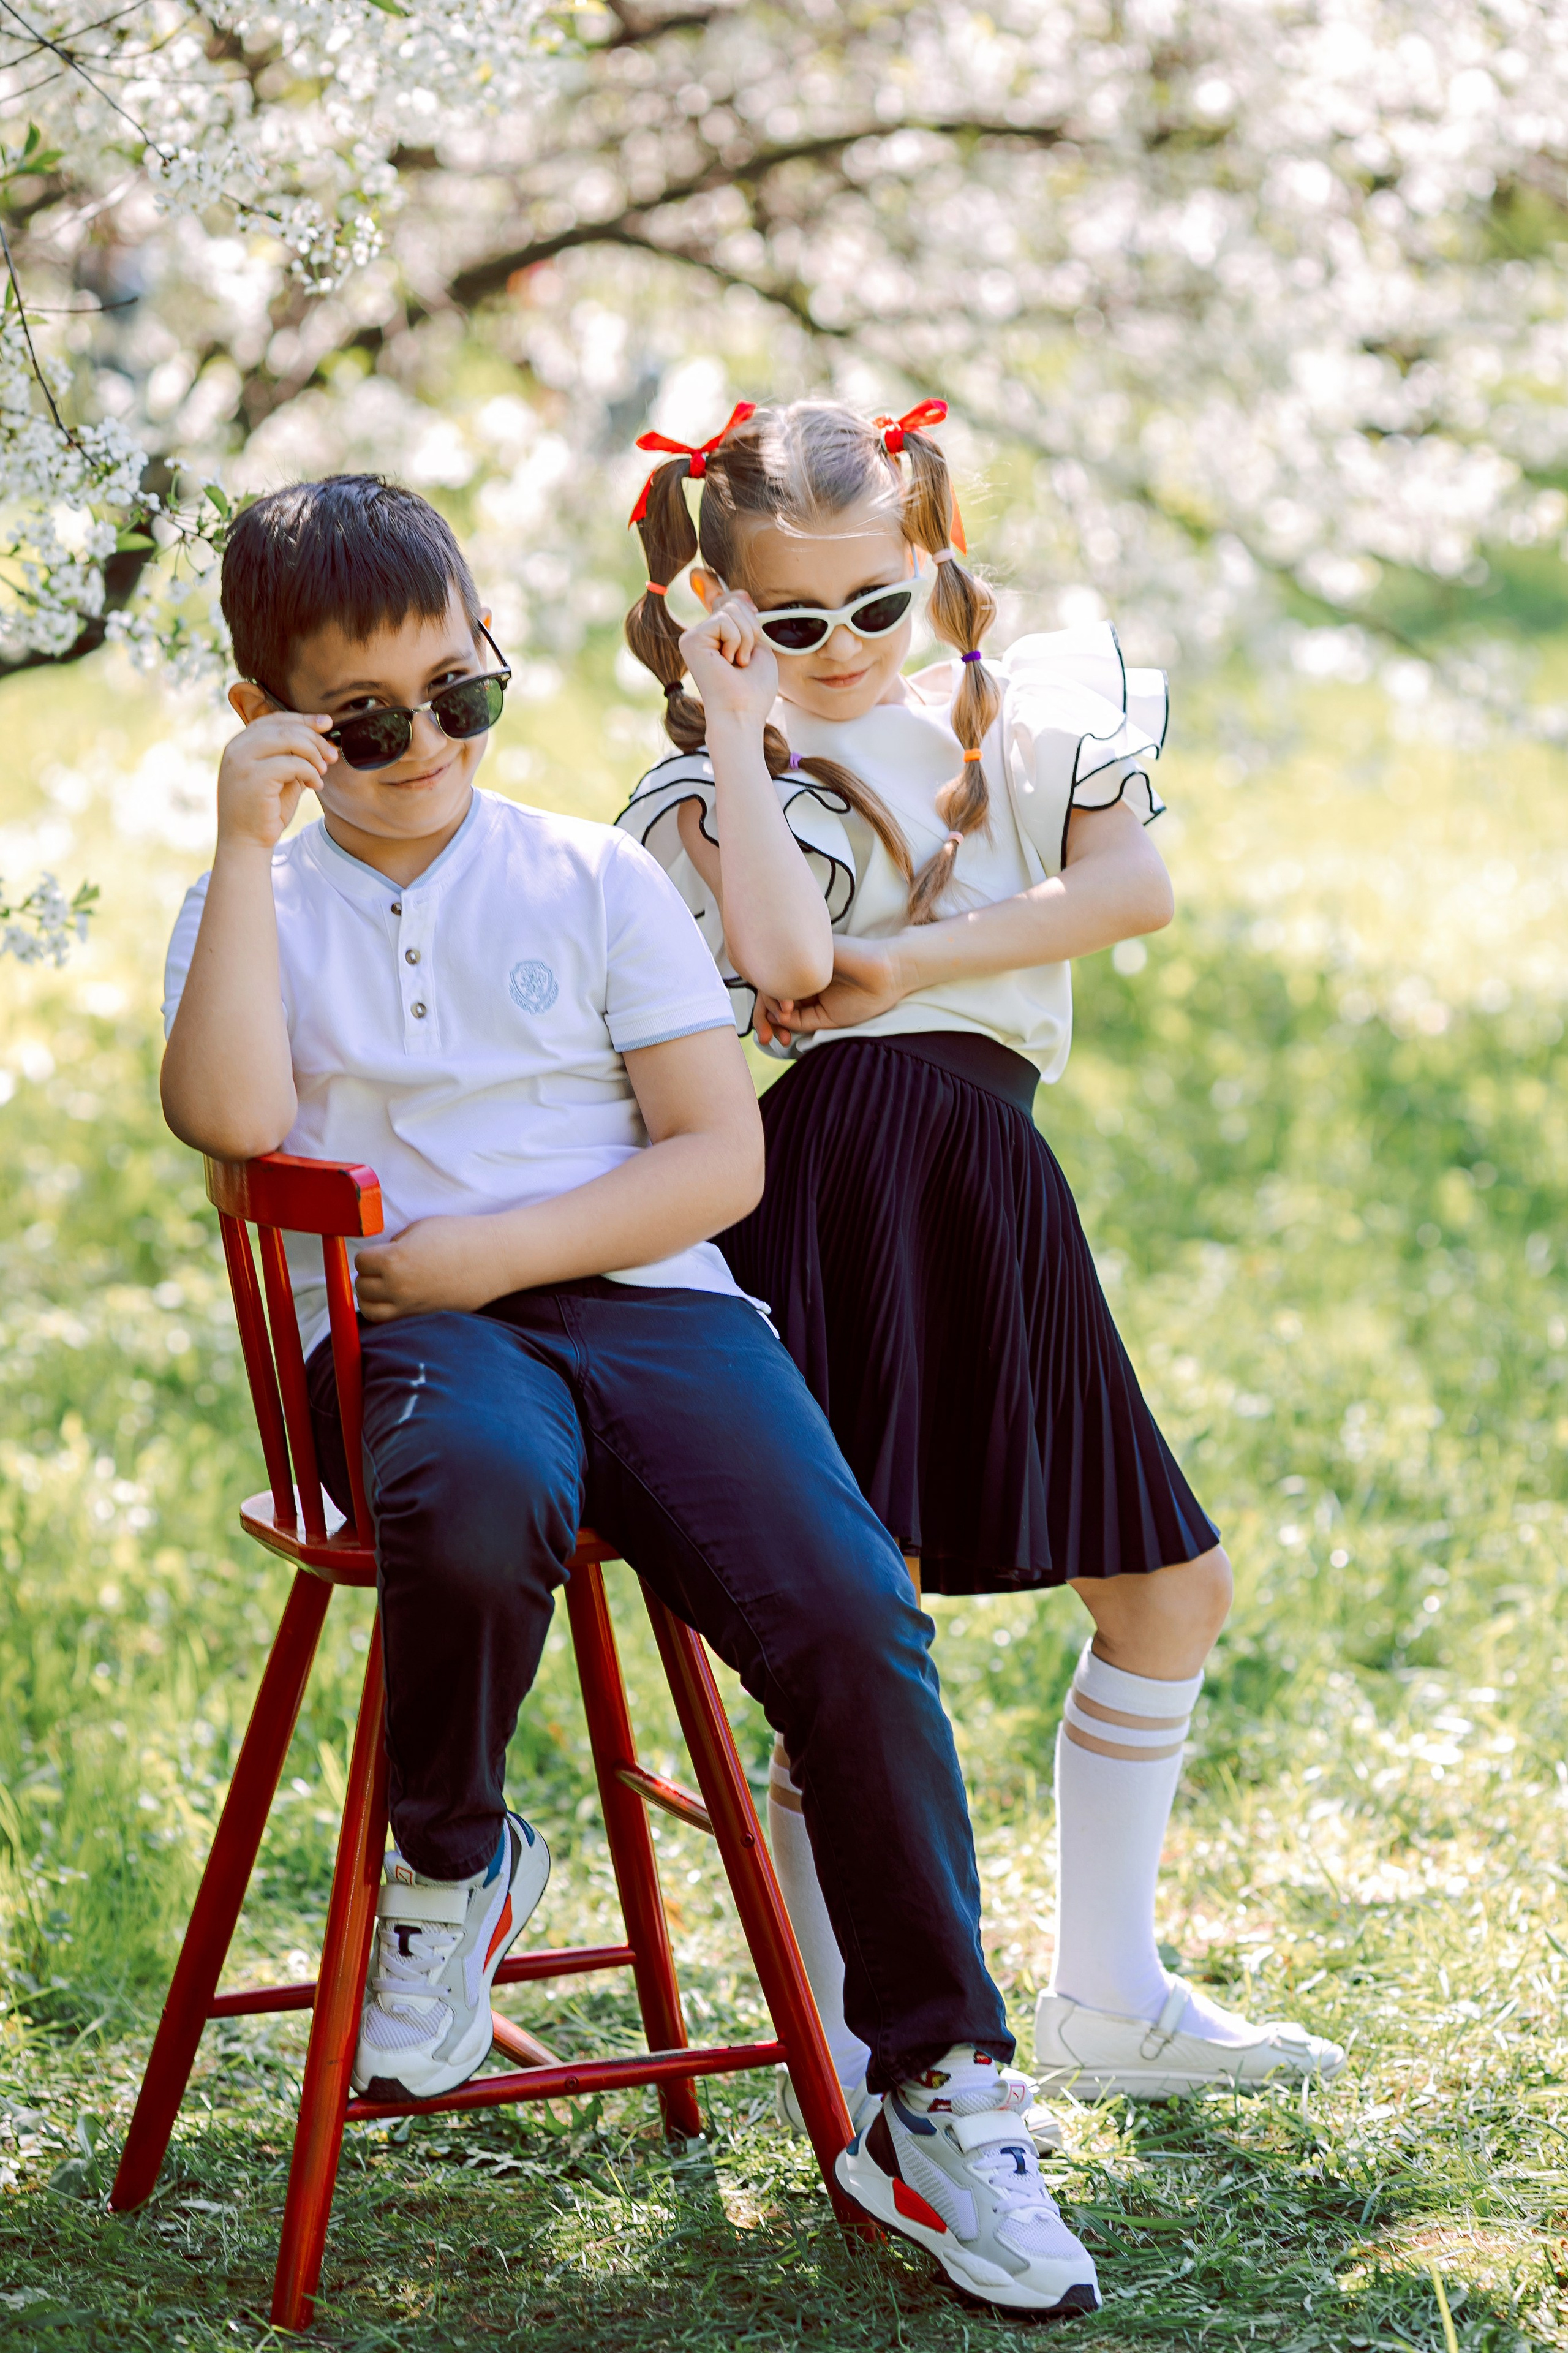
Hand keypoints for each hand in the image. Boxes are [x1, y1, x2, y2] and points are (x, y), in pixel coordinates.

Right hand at [216, 710, 336, 852]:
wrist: (245, 842)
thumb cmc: (264, 812)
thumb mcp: (281, 779)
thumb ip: (294, 758)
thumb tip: (324, 741)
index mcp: (240, 745)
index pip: (274, 720)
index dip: (302, 719)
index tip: (326, 723)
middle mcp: (237, 748)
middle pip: (283, 727)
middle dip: (314, 738)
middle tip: (332, 754)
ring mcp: (242, 761)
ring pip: (288, 739)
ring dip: (313, 753)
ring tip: (323, 770)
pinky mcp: (254, 777)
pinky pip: (292, 764)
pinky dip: (310, 772)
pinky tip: (316, 784)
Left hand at [355, 1214, 511, 1322]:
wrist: (495, 1258)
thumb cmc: (460, 1237)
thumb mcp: (420, 1230)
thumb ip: (395, 1245)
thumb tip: (381, 1259)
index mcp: (394, 1261)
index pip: (360, 1263)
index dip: (369, 1256)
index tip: (380, 1252)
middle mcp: (398, 1287)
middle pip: (362, 1289)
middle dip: (368, 1277)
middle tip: (381, 1269)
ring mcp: (412, 1306)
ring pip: (371, 1311)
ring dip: (371, 1300)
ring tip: (383, 1288)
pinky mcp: (425, 1316)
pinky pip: (394, 1319)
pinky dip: (390, 1310)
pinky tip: (401, 1297)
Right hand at [679, 590, 778, 728]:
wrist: (742, 713)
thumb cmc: (753, 689)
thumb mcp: (756, 645)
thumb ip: (747, 619)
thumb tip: (739, 594)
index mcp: (716, 637)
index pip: (730, 602)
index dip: (745, 606)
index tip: (754, 632)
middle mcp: (701, 636)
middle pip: (733, 602)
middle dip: (751, 629)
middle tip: (744, 659)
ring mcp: (693, 637)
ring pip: (730, 609)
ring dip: (745, 638)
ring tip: (737, 663)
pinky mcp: (690, 640)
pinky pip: (724, 620)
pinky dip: (736, 640)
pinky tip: (728, 662)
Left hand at [755, 933, 912, 1038]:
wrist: (886, 975)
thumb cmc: (863, 999)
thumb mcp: (826, 1018)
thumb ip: (799, 1020)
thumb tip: (774, 1018)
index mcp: (807, 989)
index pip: (777, 1004)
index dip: (768, 1023)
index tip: (771, 1040)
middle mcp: (801, 974)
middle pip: (769, 993)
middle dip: (761, 1018)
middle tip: (764, 1038)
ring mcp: (801, 961)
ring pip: (771, 981)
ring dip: (768, 1006)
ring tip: (781, 1018)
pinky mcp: (804, 949)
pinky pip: (779, 968)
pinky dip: (776, 989)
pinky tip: (785, 1006)